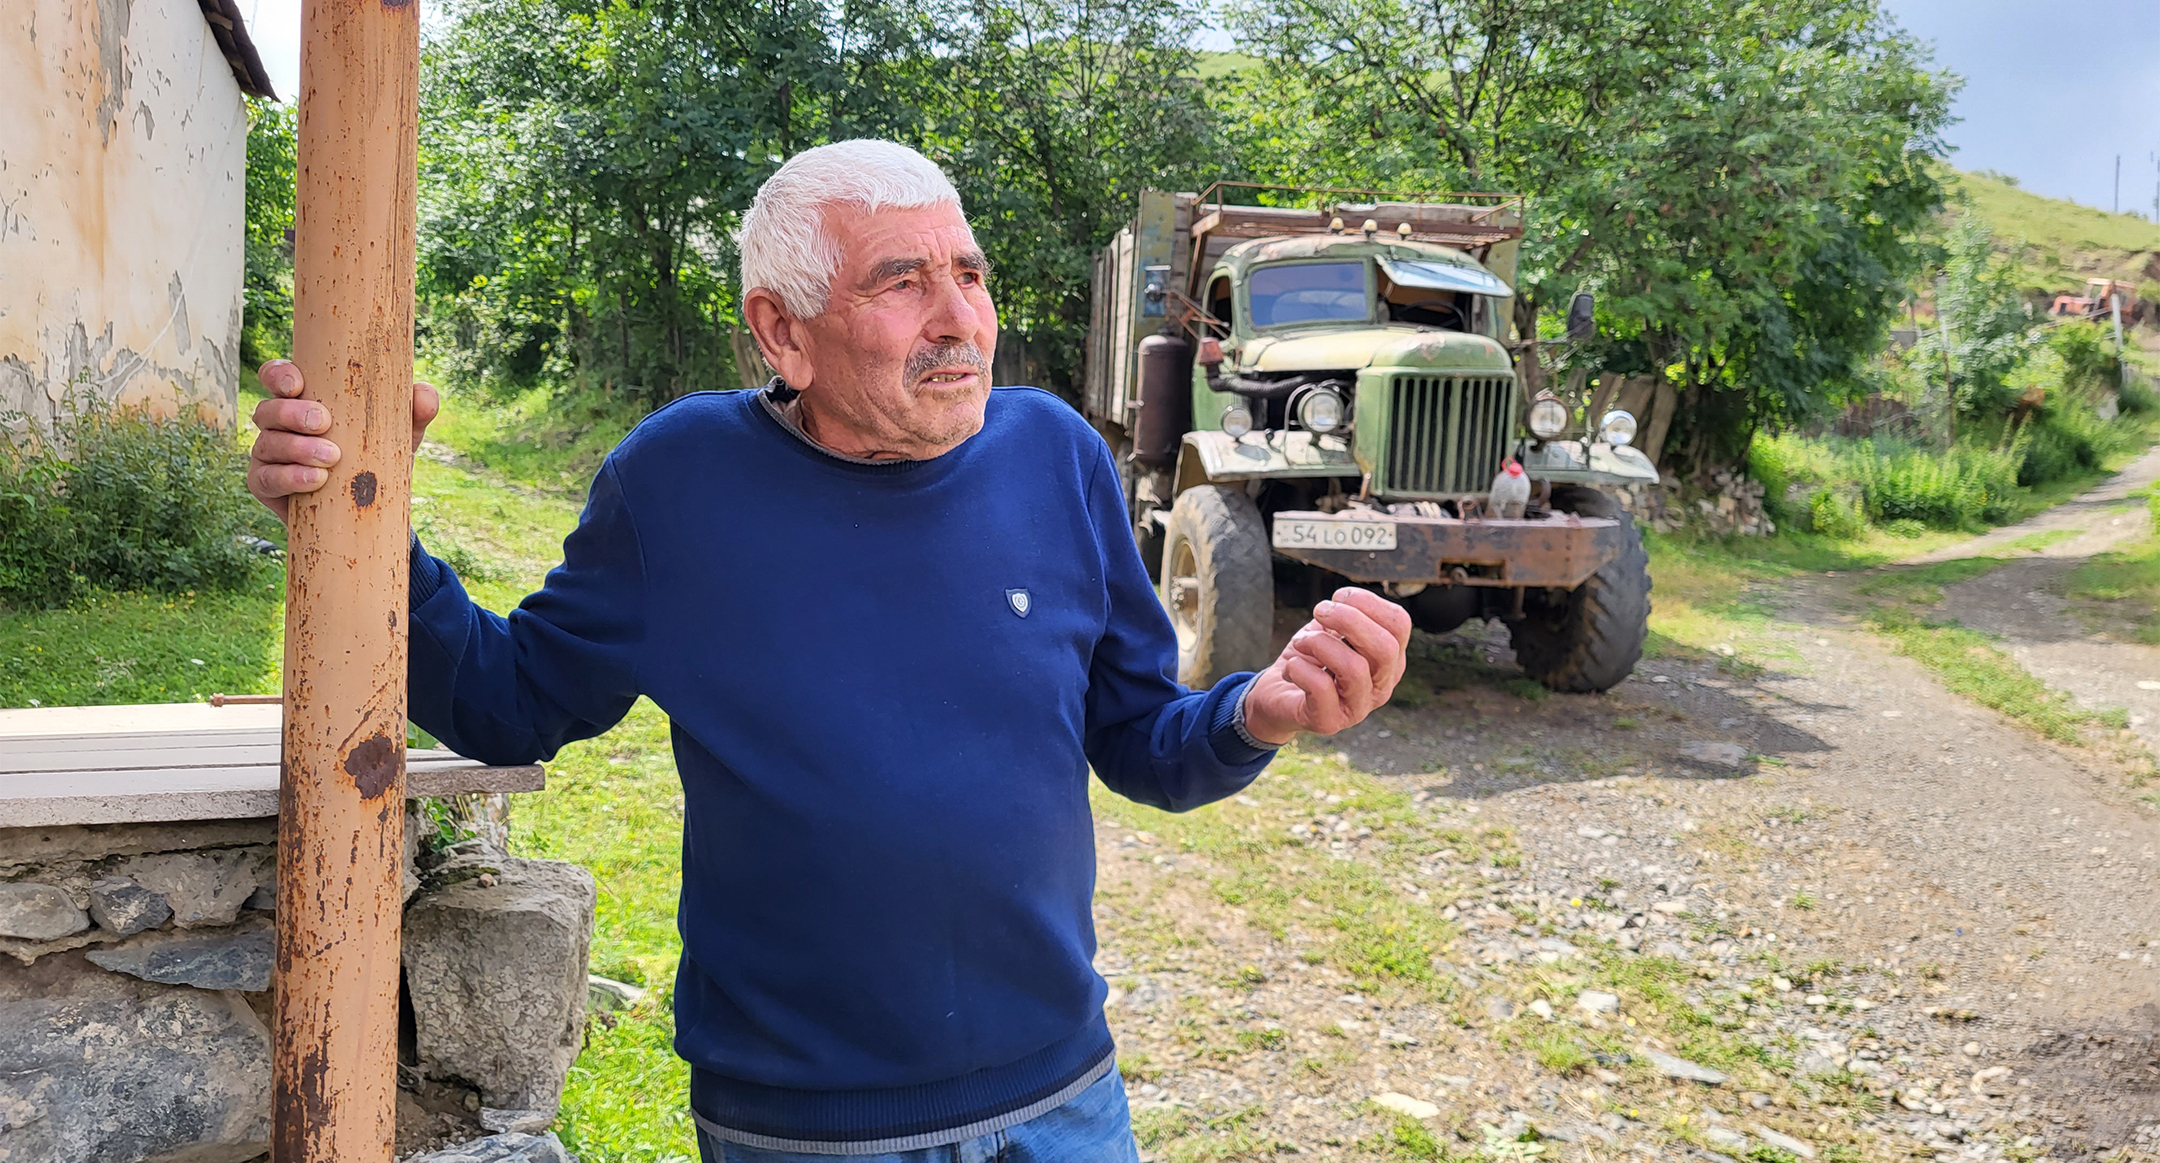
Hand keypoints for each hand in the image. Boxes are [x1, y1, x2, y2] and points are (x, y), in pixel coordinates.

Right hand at [247, 359, 438, 522]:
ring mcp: (269, 455)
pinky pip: (266, 479)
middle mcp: (279, 425)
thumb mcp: (400, 434)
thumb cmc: (378, 457)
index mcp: (303, 400)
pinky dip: (290, 478)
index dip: (278, 376)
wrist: (370, 509)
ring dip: (297, 448)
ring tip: (331, 458)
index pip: (277, 377)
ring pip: (267, 443)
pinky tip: (316, 480)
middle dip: (292, 413)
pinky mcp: (267, 485)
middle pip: (268, 409)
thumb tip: (423, 393)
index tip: (297, 384)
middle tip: (324, 423)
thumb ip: (414, 412)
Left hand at [1242, 588, 1412, 745]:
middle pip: (1386, 647)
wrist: (1277, 695)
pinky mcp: (1329, 722)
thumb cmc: (1309, 658)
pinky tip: (1291, 667)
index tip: (1337, 598)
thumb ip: (1345, 617)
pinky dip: (1299, 667)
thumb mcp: (1330, 630)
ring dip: (1319, 643)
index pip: (1399, 624)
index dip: (1368, 602)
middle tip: (1319, 612)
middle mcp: (1382, 687)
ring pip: (1354, 667)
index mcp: (1390, 661)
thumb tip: (1343, 607)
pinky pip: (1320, 686)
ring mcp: (1358, 708)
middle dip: (1348, 619)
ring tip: (1301, 642)